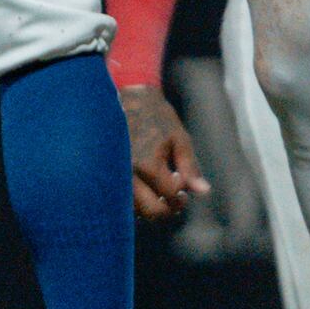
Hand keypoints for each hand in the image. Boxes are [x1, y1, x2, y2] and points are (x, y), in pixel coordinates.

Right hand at [122, 81, 205, 220]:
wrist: (126, 98)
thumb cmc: (155, 116)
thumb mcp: (179, 137)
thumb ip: (190, 166)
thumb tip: (203, 191)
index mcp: (149, 164)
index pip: (170, 196)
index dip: (182, 198)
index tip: (184, 190)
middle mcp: (128, 174)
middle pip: (151, 210)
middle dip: (167, 209)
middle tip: (174, 199)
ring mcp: (114, 176)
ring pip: (134, 209)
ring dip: (149, 206)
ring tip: (158, 192)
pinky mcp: (106, 174)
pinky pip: (120, 198)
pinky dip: (134, 200)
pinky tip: (143, 188)